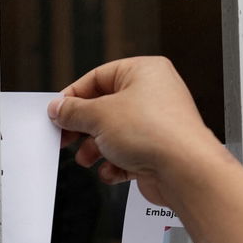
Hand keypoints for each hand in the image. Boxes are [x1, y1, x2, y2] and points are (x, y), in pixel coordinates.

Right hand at [46, 56, 225, 207]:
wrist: (184, 170)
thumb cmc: (156, 133)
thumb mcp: (99, 115)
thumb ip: (73, 111)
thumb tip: (60, 108)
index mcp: (144, 71)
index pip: (98, 77)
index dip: (73, 96)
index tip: (58, 112)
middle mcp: (153, 94)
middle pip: (104, 108)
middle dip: (84, 127)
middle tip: (66, 137)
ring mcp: (156, 123)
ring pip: (113, 134)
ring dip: (95, 149)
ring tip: (87, 158)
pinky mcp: (157, 150)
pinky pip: (126, 154)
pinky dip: (114, 163)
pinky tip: (111, 169)